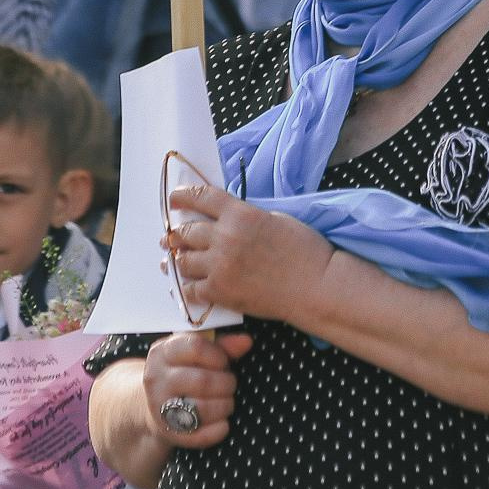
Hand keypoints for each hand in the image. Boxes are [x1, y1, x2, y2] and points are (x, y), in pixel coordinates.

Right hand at [144, 330, 253, 450]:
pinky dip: (218, 430)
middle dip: (226, 384)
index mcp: (163, 352)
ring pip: (202, 408)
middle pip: (203, 381)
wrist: (154, 405)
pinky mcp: (168, 432)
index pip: (196, 347)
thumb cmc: (183, 373)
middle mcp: (156, 378)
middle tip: (229, 385)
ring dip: (224, 406)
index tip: (223, 363)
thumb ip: (223, 346)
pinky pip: (200, 435)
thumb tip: (246, 342)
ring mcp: (159, 406)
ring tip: (226, 403)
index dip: (218, 356)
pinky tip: (223, 424)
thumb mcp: (196, 354)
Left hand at [163, 182, 333, 325]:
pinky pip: (190, 290)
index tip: (175, 199)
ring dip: (179, 260)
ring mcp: (220, 266)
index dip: (183, 196)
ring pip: (183, 261)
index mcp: (240, 214)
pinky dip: (187, 288)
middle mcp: (224, 237)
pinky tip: (188, 287)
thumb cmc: (305, 251)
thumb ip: (245, 217)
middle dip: (177, 234)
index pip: (201, 197)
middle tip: (172, 237)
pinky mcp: (220, 292)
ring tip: (175, 261)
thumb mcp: (275, 219)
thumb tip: (226, 221)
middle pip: (186, 231)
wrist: (315, 287)